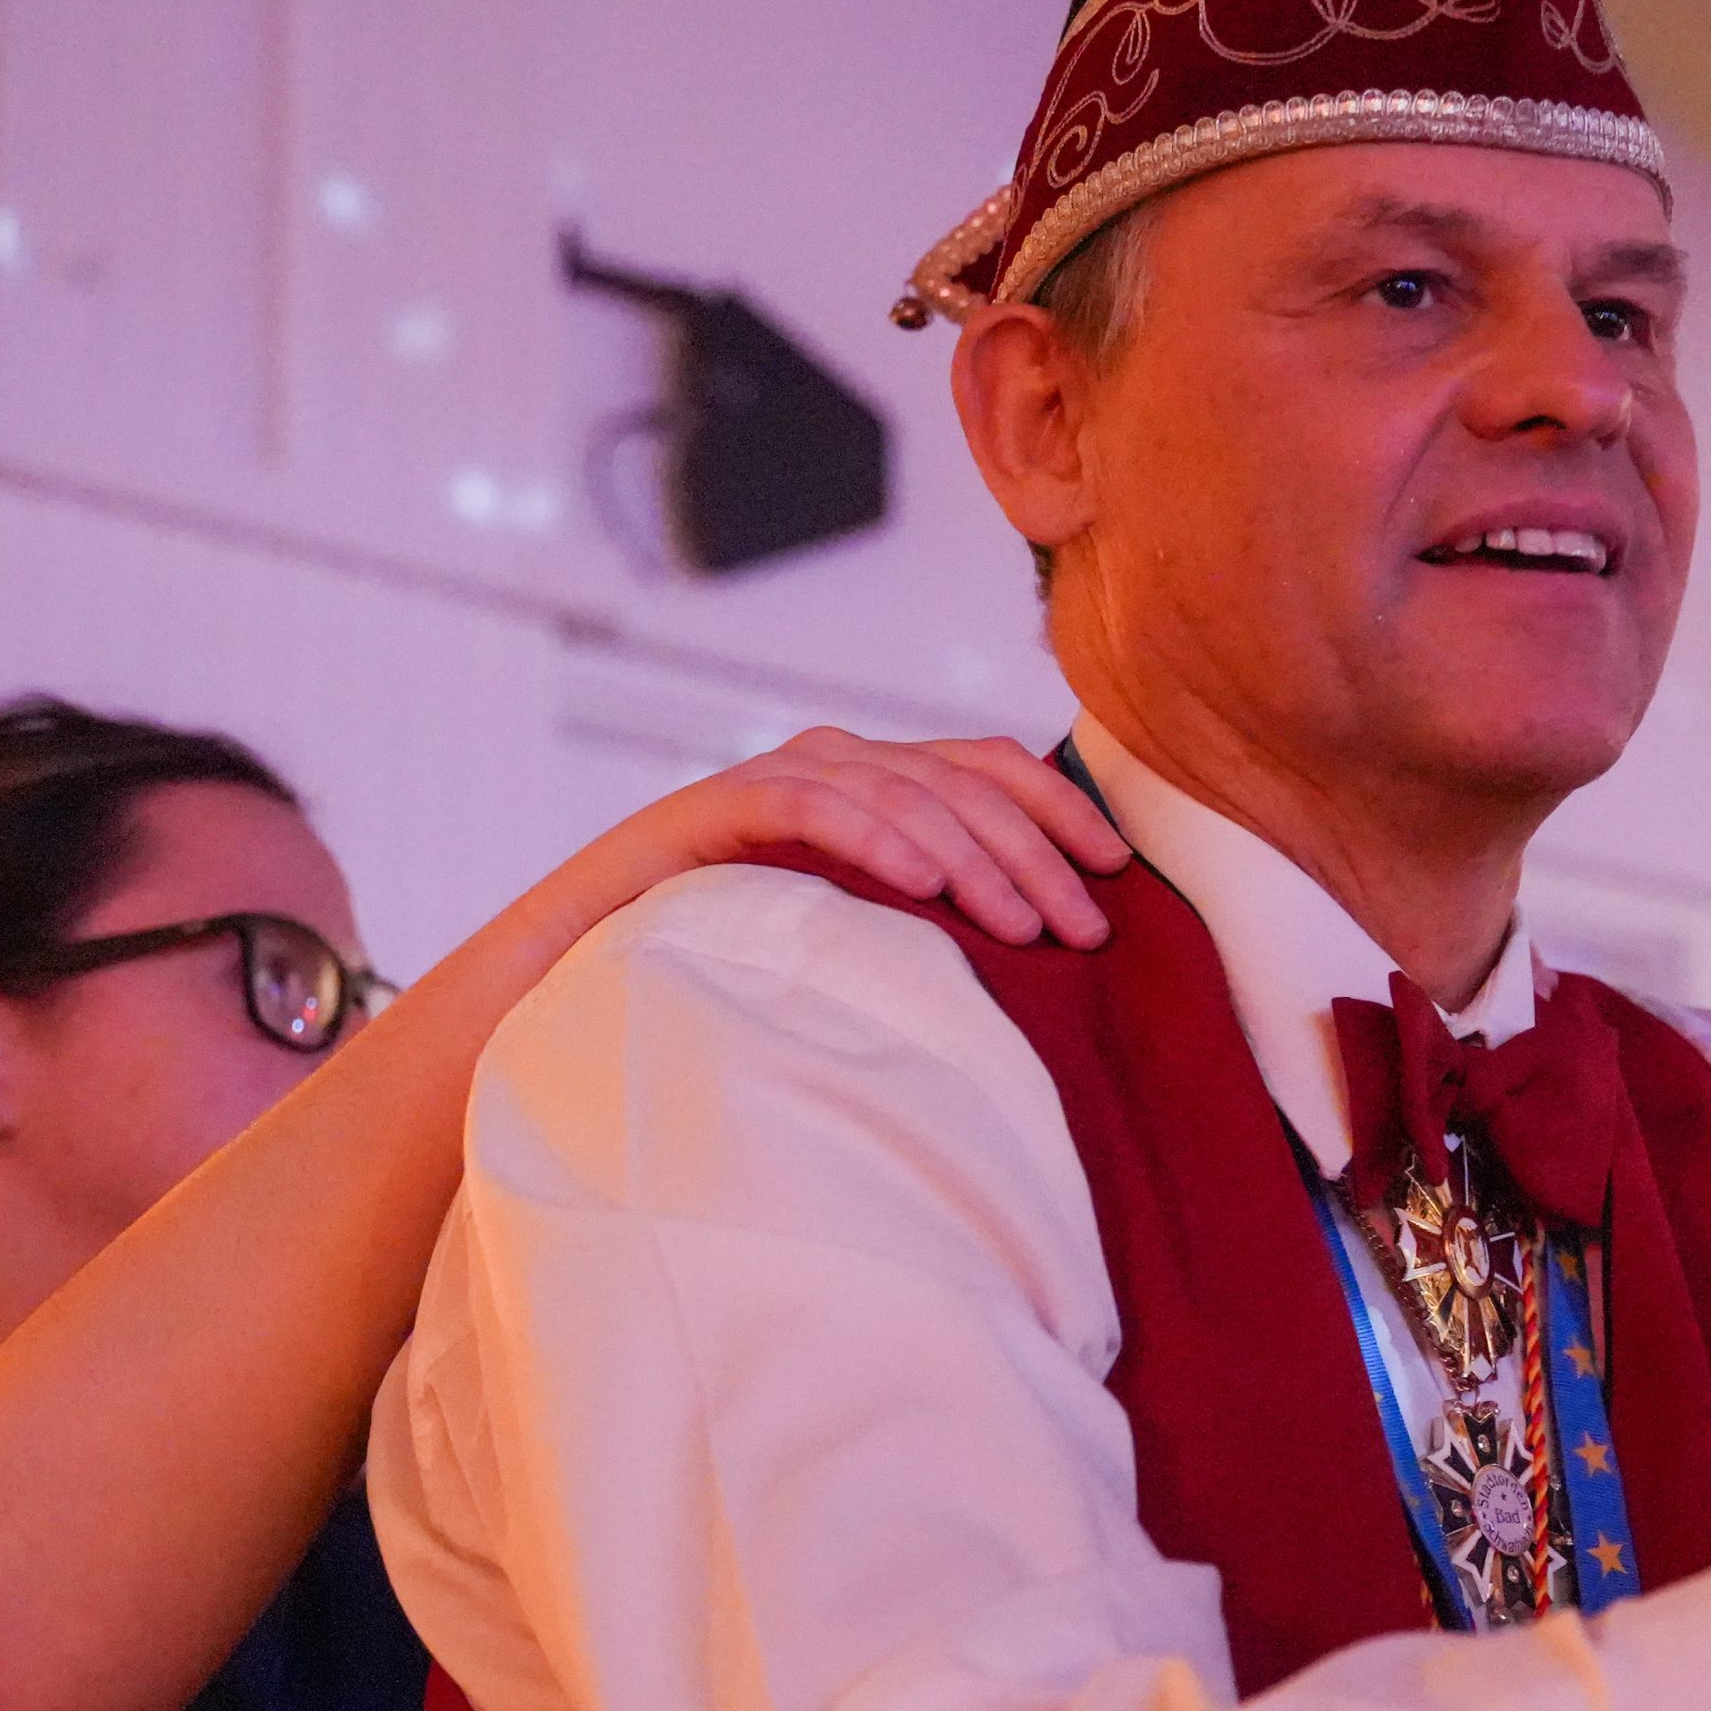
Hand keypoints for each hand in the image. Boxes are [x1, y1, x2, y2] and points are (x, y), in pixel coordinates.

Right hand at [587, 729, 1131, 948]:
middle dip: (1037, 856)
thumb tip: (1040, 949)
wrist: (592, 953)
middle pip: (965, 786)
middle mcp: (840, 757)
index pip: (992, 769)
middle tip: (1085, 930)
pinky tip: (922, 886)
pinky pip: (816, 806)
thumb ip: (930, 913)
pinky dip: (876, 838)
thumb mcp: (859, 926)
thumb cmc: (738, 952)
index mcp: (881, 775)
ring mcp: (781, 772)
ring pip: (905, 796)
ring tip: (1021, 927)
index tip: (1118, 872)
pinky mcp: (725, 802)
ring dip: (973, 861)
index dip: (1062, 812)